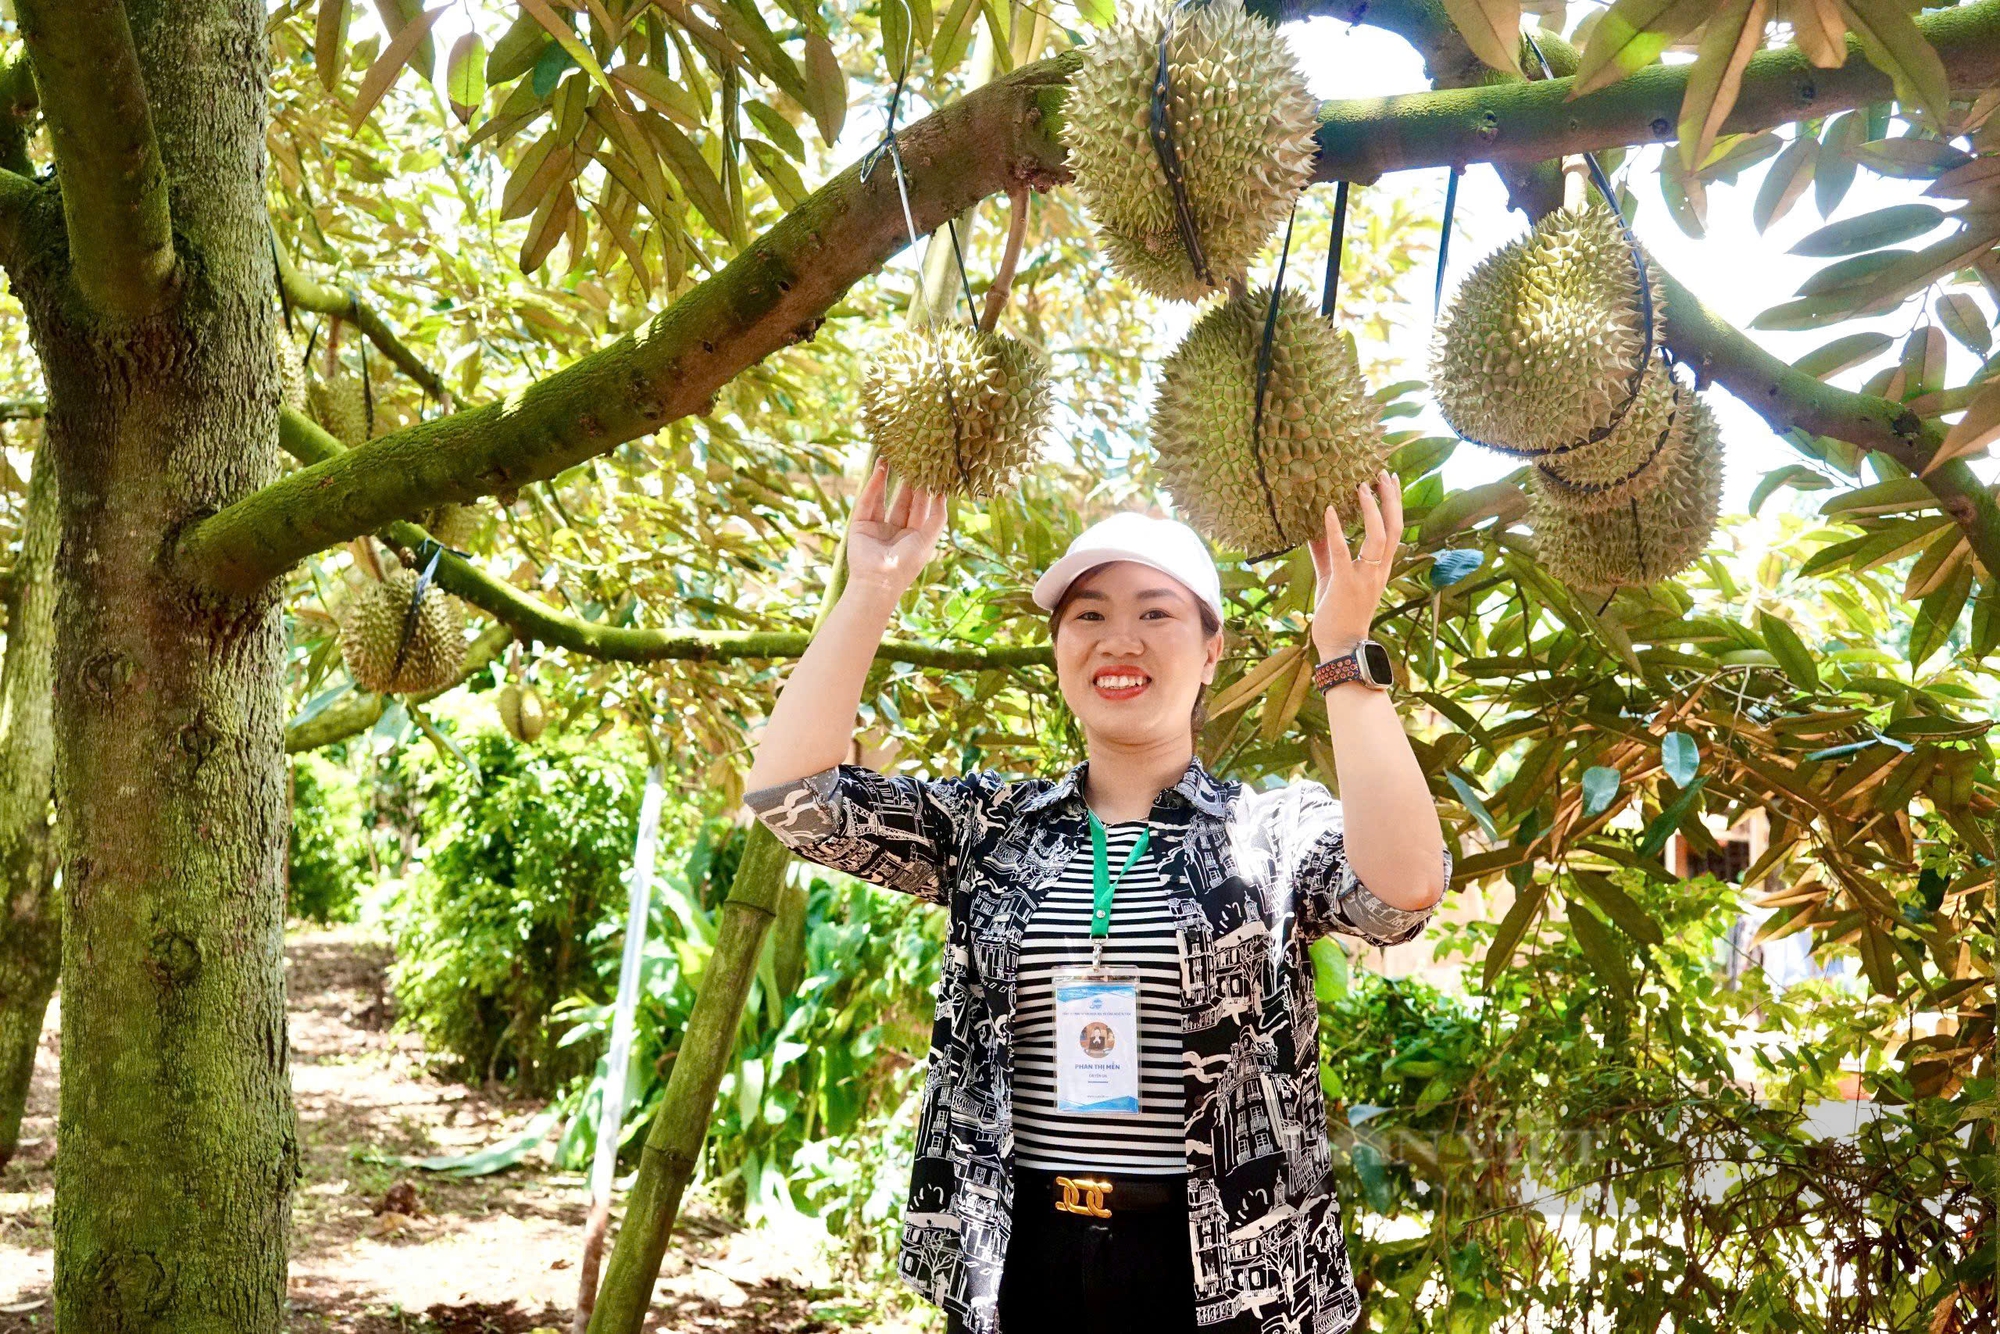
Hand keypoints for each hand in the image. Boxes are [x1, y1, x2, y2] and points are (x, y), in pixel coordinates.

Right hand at [845, 458, 948, 597]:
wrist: (878, 581)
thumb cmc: (906, 564)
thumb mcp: (928, 539)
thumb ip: (937, 517)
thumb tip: (944, 494)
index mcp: (914, 537)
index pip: (921, 508)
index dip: (925, 490)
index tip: (930, 470)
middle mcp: (896, 531)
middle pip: (903, 501)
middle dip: (907, 481)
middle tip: (912, 459)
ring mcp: (877, 528)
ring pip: (884, 497)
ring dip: (887, 479)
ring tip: (891, 457)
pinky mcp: (860, 525)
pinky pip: (868, 502)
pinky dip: (873, 486)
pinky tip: (879, 470)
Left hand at [1307, 469, 1401, 659]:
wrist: (1340, 646)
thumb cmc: (1338, 615)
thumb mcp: (1332, 578)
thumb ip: (1326, 553)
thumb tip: (1315, 529)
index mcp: (1380, 569)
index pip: (1395, 531)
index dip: (1394, 505)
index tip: (1391, 480)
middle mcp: (1379, 570)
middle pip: (1394, 528)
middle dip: (1391, 499)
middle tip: (1383, 472)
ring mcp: (1365, 577)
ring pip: (1379, 537)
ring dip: (1371, 509)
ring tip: (1361, 485)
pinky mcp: (1346, 584)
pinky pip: (1343, 551)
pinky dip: (1336, 530)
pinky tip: (1328, 511)